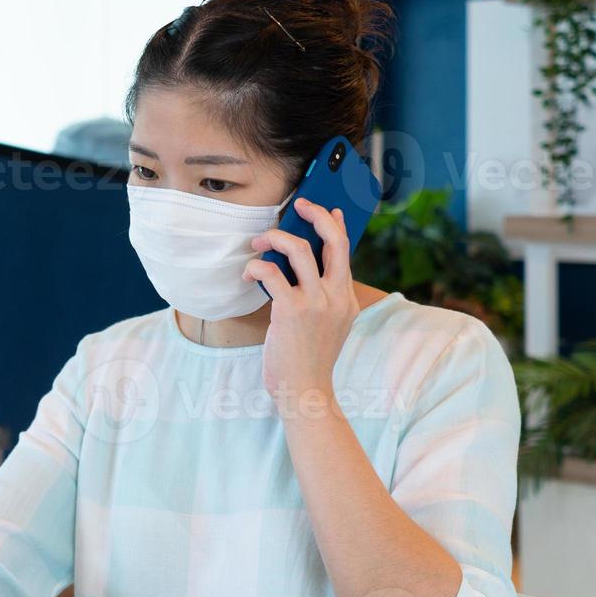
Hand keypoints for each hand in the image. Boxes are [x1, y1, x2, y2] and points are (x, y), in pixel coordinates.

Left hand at [243, 197, 358, 406]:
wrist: (305, 390)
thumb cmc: (309, 360)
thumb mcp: (329, 326)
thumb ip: (325, 300)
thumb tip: (308, 273)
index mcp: (346, 299)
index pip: (345, 251)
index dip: (336, 225)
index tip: (330, 209)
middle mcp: (335, 296)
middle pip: (333, 241)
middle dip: (316, 215)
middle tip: (298, 206)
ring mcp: (315, 303)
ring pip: (299, 250)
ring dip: (276, 238)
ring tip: (258, 241)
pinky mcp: (291, 311)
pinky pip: (272, 273)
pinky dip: (257, 266)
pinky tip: (249, 272)